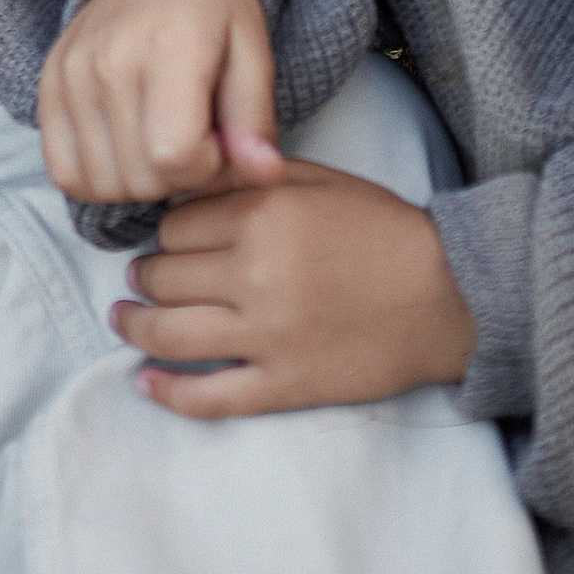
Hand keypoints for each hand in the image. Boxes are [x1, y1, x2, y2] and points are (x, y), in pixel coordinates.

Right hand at [38, 0, 287, 206]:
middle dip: (178, 178)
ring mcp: (71, 74)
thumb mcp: (253, 52)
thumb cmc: (212, 10)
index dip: (209, 167)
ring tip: (160, 142)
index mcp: (169, 46)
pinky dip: (97, 179)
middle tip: (194, 140)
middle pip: (140, 178)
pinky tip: (125, 150)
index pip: (175, 156)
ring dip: (139, 182)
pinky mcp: (48, 85)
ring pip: (101, 184)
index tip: (219, 138)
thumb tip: (264, 175)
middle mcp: (109, 60)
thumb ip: (255, 119)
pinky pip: (65, 172)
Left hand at [113, 160, 477, 417]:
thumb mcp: (319, 180)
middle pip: (165, 276)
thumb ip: (254, 177)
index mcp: (264, 215)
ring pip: (170, 334)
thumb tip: (191, 180)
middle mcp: (256, 274)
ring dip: (135, 327)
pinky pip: (209, 397)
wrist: (448, 296)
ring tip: (124, 319)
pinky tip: (145, 382)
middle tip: (144, 276)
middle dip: (147, 275)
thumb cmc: (384, 229)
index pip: (174, 224)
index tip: (170, 238)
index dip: (166, 231)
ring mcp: (267, 336)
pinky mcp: (283, 386)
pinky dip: (168, 393)